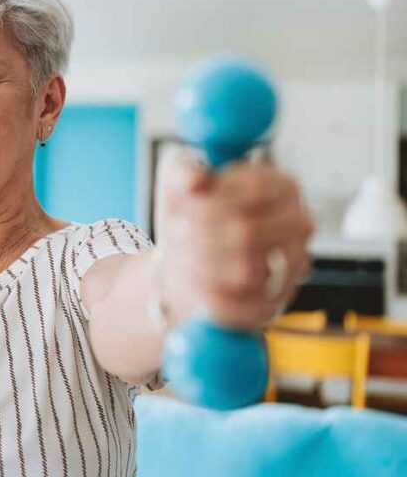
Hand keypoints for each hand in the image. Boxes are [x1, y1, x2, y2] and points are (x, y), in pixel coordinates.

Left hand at [154, 152, 314, 329]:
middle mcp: (300, 226)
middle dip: (199, 236)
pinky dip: (206, 294)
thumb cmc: (189, 211)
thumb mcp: (178, 179)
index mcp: (283, 186)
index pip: (253, 192)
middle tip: (177, 233)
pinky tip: (191, 280)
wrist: (186, 256)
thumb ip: (184, 171)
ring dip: (199, 264)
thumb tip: (195, 180)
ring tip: (180, 254)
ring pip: (246, 273)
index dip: (210, 202)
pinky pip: (239, 305)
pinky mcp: (273, 304)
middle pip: (248, 233)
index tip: (184, 208)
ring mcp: (293, 268)